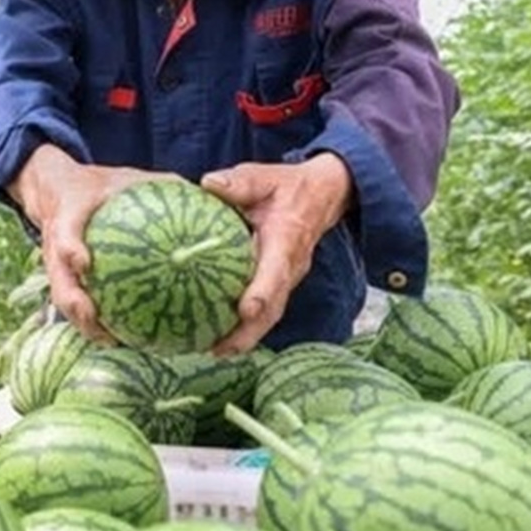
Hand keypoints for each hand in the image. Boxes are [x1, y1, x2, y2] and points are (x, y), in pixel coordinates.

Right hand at [9, 145, 181, 345]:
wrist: (54, 193)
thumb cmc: (97, 187)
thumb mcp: (125, 178)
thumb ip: (160, 186)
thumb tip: (208, 196)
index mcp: (67, 215)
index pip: (64, 233)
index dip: (70, 249)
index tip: (84, 264)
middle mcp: (54, 244)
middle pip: (57, 280)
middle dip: (73, 302)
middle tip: (93, 317)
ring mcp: (54, 266)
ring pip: (62, 300)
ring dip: (82, 323)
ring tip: (109, 340)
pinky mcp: (60, 279)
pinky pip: (74, 305)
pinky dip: (92, 323)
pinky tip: (120, 337)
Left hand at [200, 154, 354, 355]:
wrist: (322, 196)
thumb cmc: (286, 187)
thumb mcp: (264, 177)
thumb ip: (239, 183)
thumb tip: (208, 184)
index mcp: (287, 240)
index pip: (277, 270)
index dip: (263, 291)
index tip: (246, 309)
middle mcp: (291, 266)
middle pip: (274, 306)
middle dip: (250, 331)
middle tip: (221, 349)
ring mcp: (289, 279)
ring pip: (272, 314)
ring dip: (247, 336)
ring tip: (215, 352)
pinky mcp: (281, 284)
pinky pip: (267, 310)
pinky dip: (247, 327)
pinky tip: (219, 338)